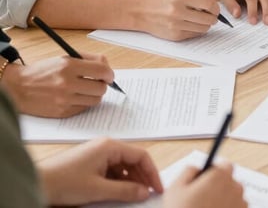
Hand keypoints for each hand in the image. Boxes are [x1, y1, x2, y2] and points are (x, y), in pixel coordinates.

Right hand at [2, 53, 112, 116]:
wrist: (18, 87)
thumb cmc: (43, 71)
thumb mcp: (64, 58)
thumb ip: (89, 59)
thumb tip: (108, 67)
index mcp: (69, 66)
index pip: (102, 71)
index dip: (109, 74)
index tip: (108, 75)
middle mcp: (67, 84)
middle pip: (101, 88)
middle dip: (102, 85)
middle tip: (97, 83)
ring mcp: (64, 100)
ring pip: (96, 100)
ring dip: (94, 95)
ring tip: (85, 90)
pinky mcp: (62, 112)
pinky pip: (84, 108)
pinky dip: (84, 103)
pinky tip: (75, 97)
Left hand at [38, 137, 161, 204]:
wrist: (37, 182)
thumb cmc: (63, 182)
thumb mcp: (98, 189)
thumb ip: (125, 191)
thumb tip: (144, 192)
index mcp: (110, 146)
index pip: (141, 155)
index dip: (152, 172)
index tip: (157, 188)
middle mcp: (105, 146)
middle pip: (133, 160)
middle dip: (142, 177)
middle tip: (148, 193)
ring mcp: (97, 154)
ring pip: (122, 166)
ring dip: (130, 180)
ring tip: (134, 195)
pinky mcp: (89, 163)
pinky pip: (111, 170)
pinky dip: (118, 181)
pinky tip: (119, 193)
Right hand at [136, 0, 218, 40]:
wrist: (143, 12)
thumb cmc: (164, 0)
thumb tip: (217, 3)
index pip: (209, 2)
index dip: (216, 6)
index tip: (215, 7)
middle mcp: (178, 11)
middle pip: (209, 17)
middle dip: (214, 17)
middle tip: (212, 15)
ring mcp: (176, 25)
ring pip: (204, 28)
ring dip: (206, 24)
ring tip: (201, 19)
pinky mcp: (175, 36)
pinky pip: (195, 34)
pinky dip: (197, 30)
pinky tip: (191, 24)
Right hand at [162, 162, 245, 207]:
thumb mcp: (176, 188)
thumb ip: (189, 170)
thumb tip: (196, 168)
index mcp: (219, 176)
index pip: (224, 165)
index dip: (214, 172)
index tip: (207, 178)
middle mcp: (234, 187)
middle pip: (230, 181)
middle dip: (219, 187)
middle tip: (202, 198)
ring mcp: (240, 204)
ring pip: (234, 196)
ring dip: (224, 200)